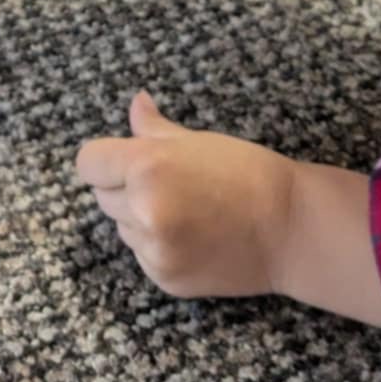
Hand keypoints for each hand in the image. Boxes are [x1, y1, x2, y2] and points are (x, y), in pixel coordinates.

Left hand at [75, 91, 296, 299]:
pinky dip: (158, 247)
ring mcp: (154, 250)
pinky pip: (142, 256)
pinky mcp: (165, 279)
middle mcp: (143, 210)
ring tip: (185, 210)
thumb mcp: (197, 141)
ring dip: (139, 218)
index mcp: (146, 167)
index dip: (104, 160)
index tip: (122, 161)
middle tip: (167, 183)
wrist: (292, 228)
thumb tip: (135, 102)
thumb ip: (153, 127)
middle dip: (124, 187)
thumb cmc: (248, 173)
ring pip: (122, 228)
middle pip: (102, 196)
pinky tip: (192, 236)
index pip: (88, 163)